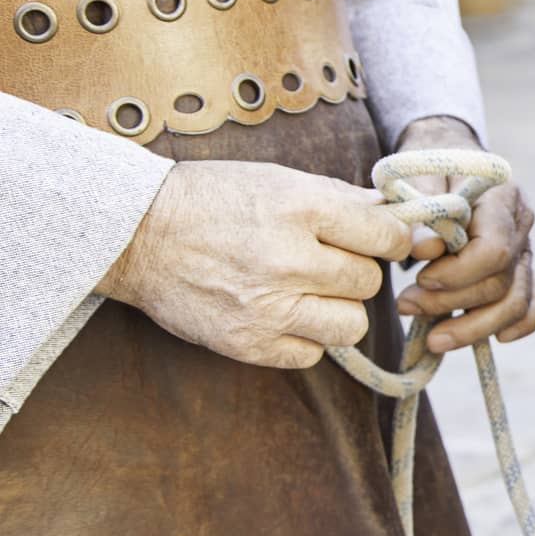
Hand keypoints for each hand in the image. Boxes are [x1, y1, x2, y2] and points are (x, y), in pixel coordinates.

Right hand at [96, 160, 411, 368]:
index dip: (391, 239)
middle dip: (354, 271)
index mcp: (301, 208)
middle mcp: (288, 259)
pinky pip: (312, 354)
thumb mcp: (278, 181)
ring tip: (307, 291)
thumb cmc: (212, 200)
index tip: (381, 241)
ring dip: (337, 309)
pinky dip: (304, 338)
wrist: (136, 234)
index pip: (386, 236)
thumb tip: (396, 213)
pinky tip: (281, 314)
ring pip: (351, 324)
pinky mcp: (248, 343)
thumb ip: (340, 198)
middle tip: (324, 261)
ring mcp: (268, 307)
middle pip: (368, 281)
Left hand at [392, 117, 534, 351]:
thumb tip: (425, 250)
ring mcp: (526, 248)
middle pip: (501, 282)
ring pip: (517, 303)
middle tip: (405, 305)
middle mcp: (522, 224)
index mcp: (501, 196)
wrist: (449, 156)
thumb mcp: (414, 177)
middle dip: (451, 304)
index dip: (457, 274)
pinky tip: (496, 339)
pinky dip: (522, 325)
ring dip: (474, 328)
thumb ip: (420, 210)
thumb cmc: (427, 166)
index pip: (493, 250)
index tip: (420, 278)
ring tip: (432, 338)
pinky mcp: (524, 267)